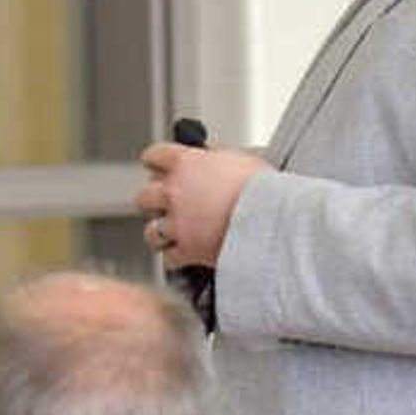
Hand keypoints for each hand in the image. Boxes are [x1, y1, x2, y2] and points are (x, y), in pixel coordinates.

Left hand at [133, 139, 265, 269]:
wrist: (271, 220)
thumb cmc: (263, 188)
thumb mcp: (241, 159)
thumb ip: (218, 159)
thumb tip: (214, 159)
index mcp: (186, 163)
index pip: (154, 155)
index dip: (156, 162)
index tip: (157, 166)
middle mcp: (174, 192)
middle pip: (144, 196)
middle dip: (152, 202)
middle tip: (165, 204)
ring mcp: (177, 224)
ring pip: (151, 231)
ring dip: (160, 233)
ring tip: (171, 234)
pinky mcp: (186, 251)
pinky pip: (169, 258)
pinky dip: (176, 258)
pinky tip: (185, 256)